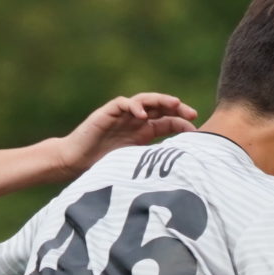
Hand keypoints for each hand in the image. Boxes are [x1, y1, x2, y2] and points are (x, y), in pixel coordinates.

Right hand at [52, 93, 198, 178]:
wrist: (75, 162)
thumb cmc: (103, 166)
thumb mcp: (134, 165)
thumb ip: (152, 163)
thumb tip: (180, 173)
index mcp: (144, 132)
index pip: (168, 121)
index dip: (183, 123)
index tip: (198, 131)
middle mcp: (136, 120)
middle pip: (161, 107)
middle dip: (177, 108)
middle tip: (192, 113)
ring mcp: (122, 115)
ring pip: (145, 101)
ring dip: (160, 100)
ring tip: (174, 103)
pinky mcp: (107, 112)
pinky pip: (123, 104)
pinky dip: (134, 107)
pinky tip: (143, 115)